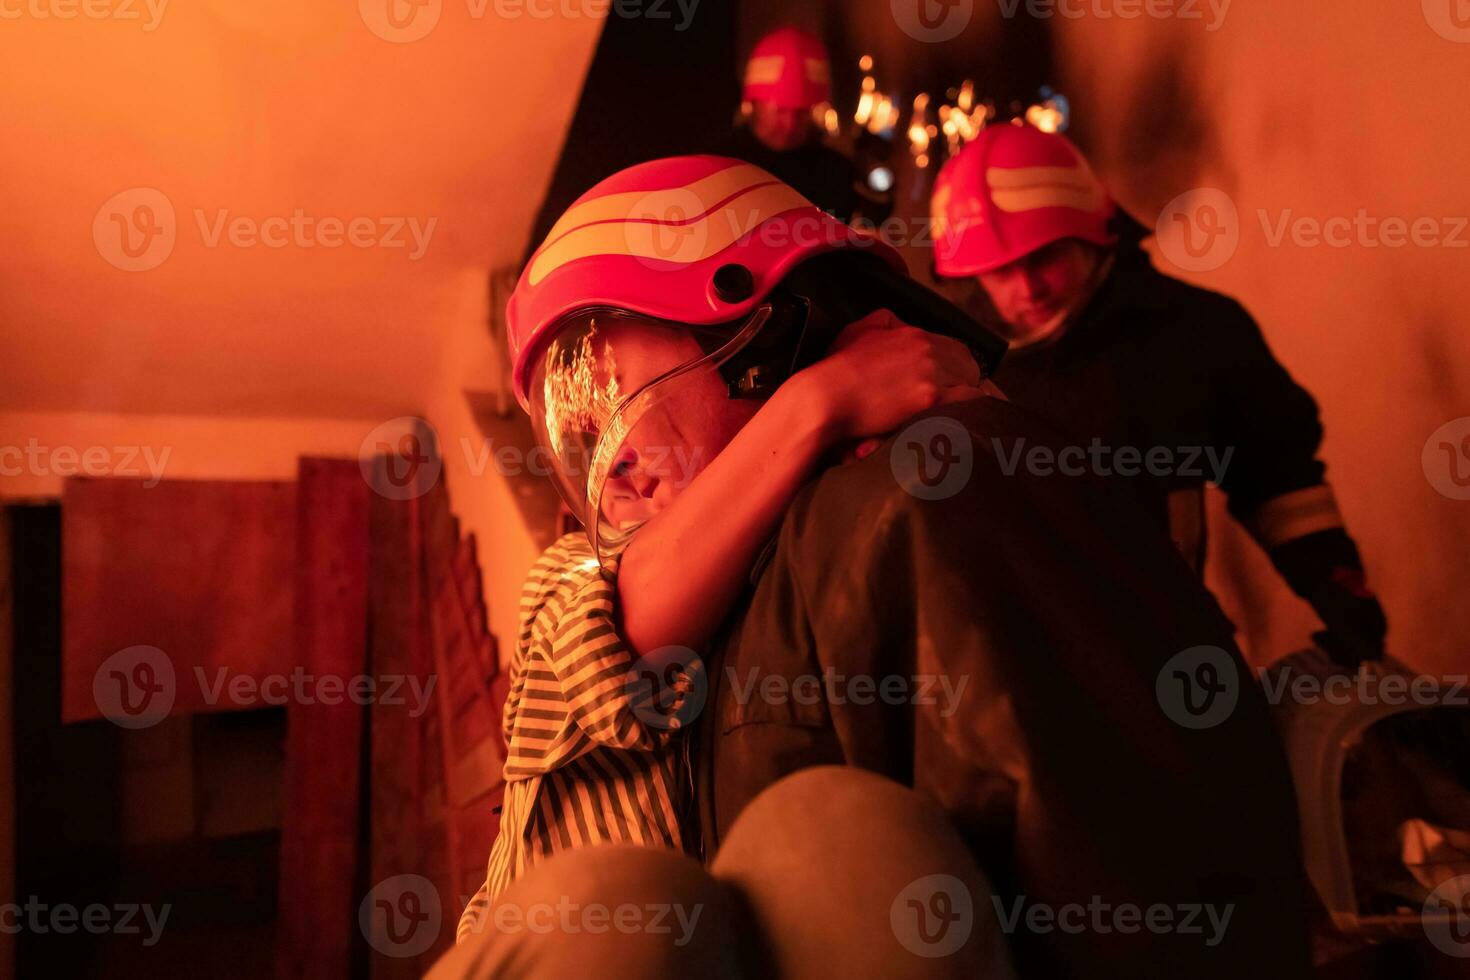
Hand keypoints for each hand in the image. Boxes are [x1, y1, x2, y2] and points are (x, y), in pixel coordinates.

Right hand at [792, 308, 987, 445]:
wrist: (823, 397)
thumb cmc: (835, 369)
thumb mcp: (859, 331)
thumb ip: (886, 323)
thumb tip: (902, 325)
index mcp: (915, 335)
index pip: (956, 350)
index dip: (957, 369)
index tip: (953, 383)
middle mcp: (928, 350)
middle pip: (969, 367)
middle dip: (966, 383)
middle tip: (958, 402)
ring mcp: (931, 374)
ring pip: (973, 387)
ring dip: (969, 401)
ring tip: (963, 417)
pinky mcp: (929, 399)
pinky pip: (967, 404)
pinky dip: (967, 415)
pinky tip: (963, 426)